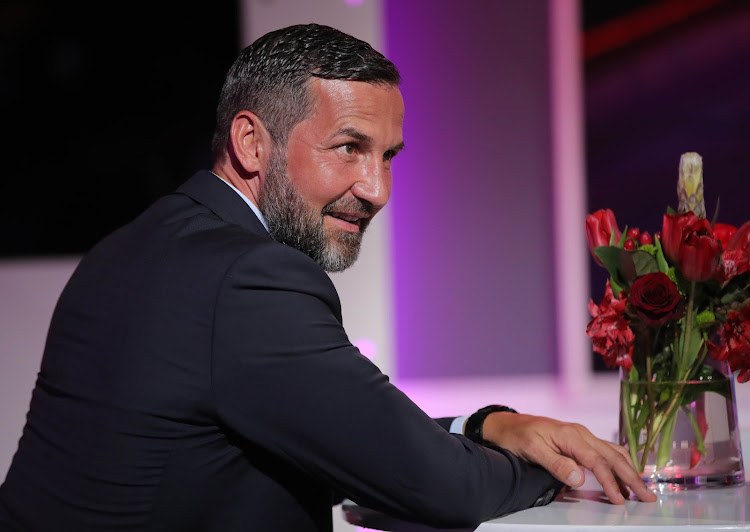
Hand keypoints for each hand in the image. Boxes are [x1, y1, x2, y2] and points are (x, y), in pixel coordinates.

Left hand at [481, 412, 656, 503]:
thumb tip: (580, 478)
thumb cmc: (516, 436)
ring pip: (612, 452)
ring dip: (628, 471)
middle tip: (648, 497)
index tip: (619, 499)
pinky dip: (617, 465)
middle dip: (632, 477)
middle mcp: (580, 434)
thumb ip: (556, 464)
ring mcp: (581, 436)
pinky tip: (622, 478)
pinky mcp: (578, 442)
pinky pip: (604, 452)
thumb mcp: (531, 450)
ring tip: (640, 490)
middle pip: (612, 456)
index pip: (597, 461)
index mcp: (571, 435)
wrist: (505, 424)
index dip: (610, 481)